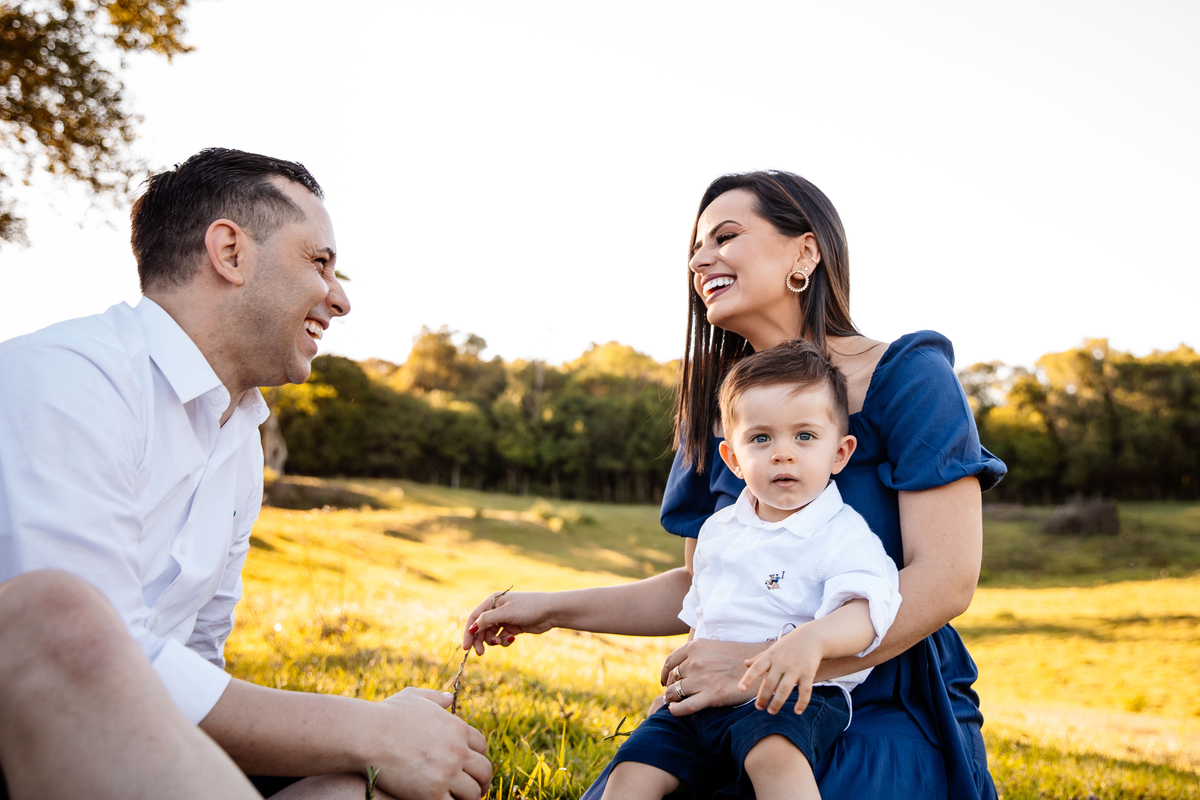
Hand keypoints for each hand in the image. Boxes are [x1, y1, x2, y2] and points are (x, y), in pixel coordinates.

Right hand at [369, 688, 491, 799]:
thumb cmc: (387, 715)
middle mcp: (458, 751)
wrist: (369, 735)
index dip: (478, 757)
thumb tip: (448, 697)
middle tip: (478, 789)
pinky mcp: (431, 794)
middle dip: (483, 781)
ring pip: (473, 792)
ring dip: (470, 797)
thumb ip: (435, 698)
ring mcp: (446, 773)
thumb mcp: (415, 697)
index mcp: (458, 729)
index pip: (482, 747)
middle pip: (484, 771)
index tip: (473, 766)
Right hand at [461, 591, 554, 653]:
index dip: (468, 632)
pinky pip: (502, 637)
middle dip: (480, 640)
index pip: (474, 618)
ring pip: (491, 634)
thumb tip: (471, 628)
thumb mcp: (506, 613)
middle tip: (481, 653)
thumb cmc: (528, 608)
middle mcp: (496, 610)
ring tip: (501, 642)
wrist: (550, 611)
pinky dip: (505, 641)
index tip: (466, 647)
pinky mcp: (512, 627)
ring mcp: (505, 619)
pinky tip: (512, 638)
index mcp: (492, 601)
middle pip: (481, 628)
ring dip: (494, 641)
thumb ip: (487, 620)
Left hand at [658, 639, 765, 715]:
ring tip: (673, 702)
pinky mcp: (711, 695)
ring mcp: (702, 679)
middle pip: (672, 678)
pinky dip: (675, 710)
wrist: (760, 667)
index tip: (665, 681)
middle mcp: (696, 662)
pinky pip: (684, 706)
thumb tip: (681, 666)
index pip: (670, 662)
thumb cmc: (737, 658)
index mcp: (695, 647)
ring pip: (674, 692)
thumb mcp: (713, 647)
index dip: (664, 673)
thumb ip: (696, 654)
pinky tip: (674, 710)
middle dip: (670, 687)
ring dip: (671, 698)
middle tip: (673, 693)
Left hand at [739, 629, 823, 714]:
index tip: (741, 689)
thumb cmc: (788, 645)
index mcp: (770, 656)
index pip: (757, 667)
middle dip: (763, 697)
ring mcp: (795, 668)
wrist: (811, 637)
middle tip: (759, 708)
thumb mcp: (772, 649)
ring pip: (785, 689)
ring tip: (771, 711)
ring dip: (777, 702)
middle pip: (770, 682)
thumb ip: (759, 658)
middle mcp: (782, 662)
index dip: (748, 678)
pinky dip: (801, 702)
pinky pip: (805, 691)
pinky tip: (797, 711)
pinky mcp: (808, 673)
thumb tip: (745, 664)